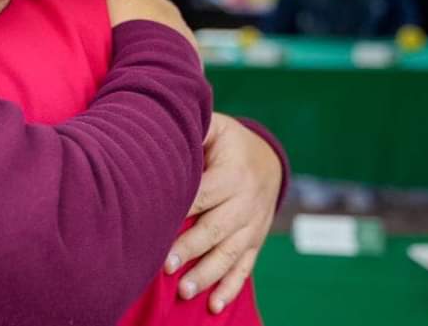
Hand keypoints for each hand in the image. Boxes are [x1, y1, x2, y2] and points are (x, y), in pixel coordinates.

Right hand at [102, 0, 197, 51]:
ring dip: (163, 32)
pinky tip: (160, 59)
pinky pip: (182, 47)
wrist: (154, 66)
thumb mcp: (114, 6)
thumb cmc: (130, 33)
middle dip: (152, 12)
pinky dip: (172, 50)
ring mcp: (183, 32)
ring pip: (173, 27)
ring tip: (146, 45)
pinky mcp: (191, 52)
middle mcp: (171, 11)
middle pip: (162, 6)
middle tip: (135, 24)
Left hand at [165, 113, 281, 312]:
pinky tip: (214, 305)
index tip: (158, 226)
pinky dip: (230, 288)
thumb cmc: (229, 142)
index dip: (182, 210)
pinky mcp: (254, 242)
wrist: (268, 159)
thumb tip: (170, 121)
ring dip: (208, 275)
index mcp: (233, 174)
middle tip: (166, 266)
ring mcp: (253, 226)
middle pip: (215, 229)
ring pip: (229, 254)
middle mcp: (246, 203)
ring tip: (185, 291)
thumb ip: (197, 127)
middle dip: (191, 249)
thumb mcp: (217, 127)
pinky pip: (245, 268)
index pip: (203, 195)